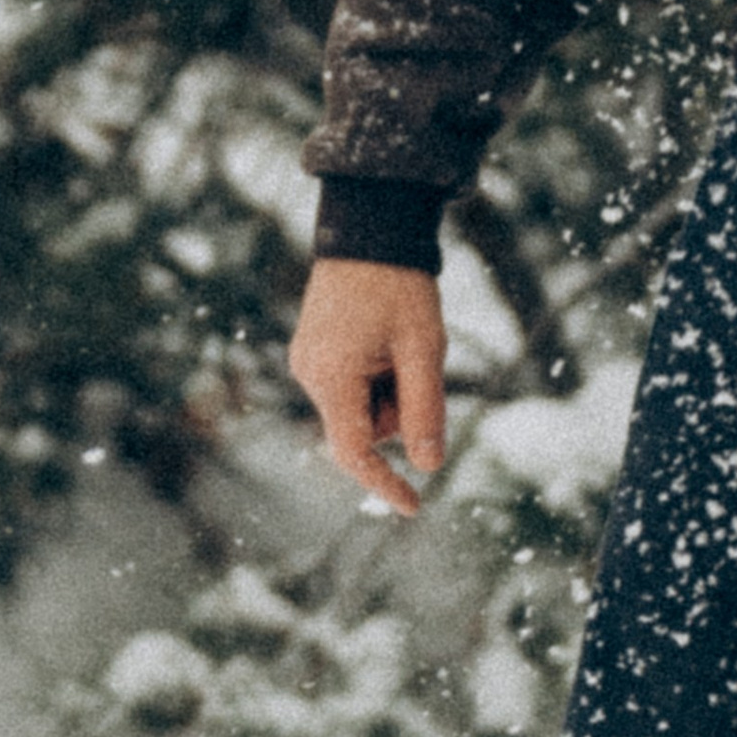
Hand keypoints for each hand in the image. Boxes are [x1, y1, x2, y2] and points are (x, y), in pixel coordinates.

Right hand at [289, 257, 446, 514]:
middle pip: (364, 426)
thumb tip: (429, 465)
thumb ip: (425, 408)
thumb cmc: (400, 286)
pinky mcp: (313, 351)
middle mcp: (309, 375)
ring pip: (360, 406)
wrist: (370, 229)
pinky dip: (377, 375)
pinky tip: (384, 337)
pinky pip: (352, 385)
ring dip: (389, 388)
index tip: (414, 508)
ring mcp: (307, 362)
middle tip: (418, 358)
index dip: (385, 484)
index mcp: (331, 378)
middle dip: (399, 408)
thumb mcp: (424, 348)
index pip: (355, 452)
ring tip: (399, 338)